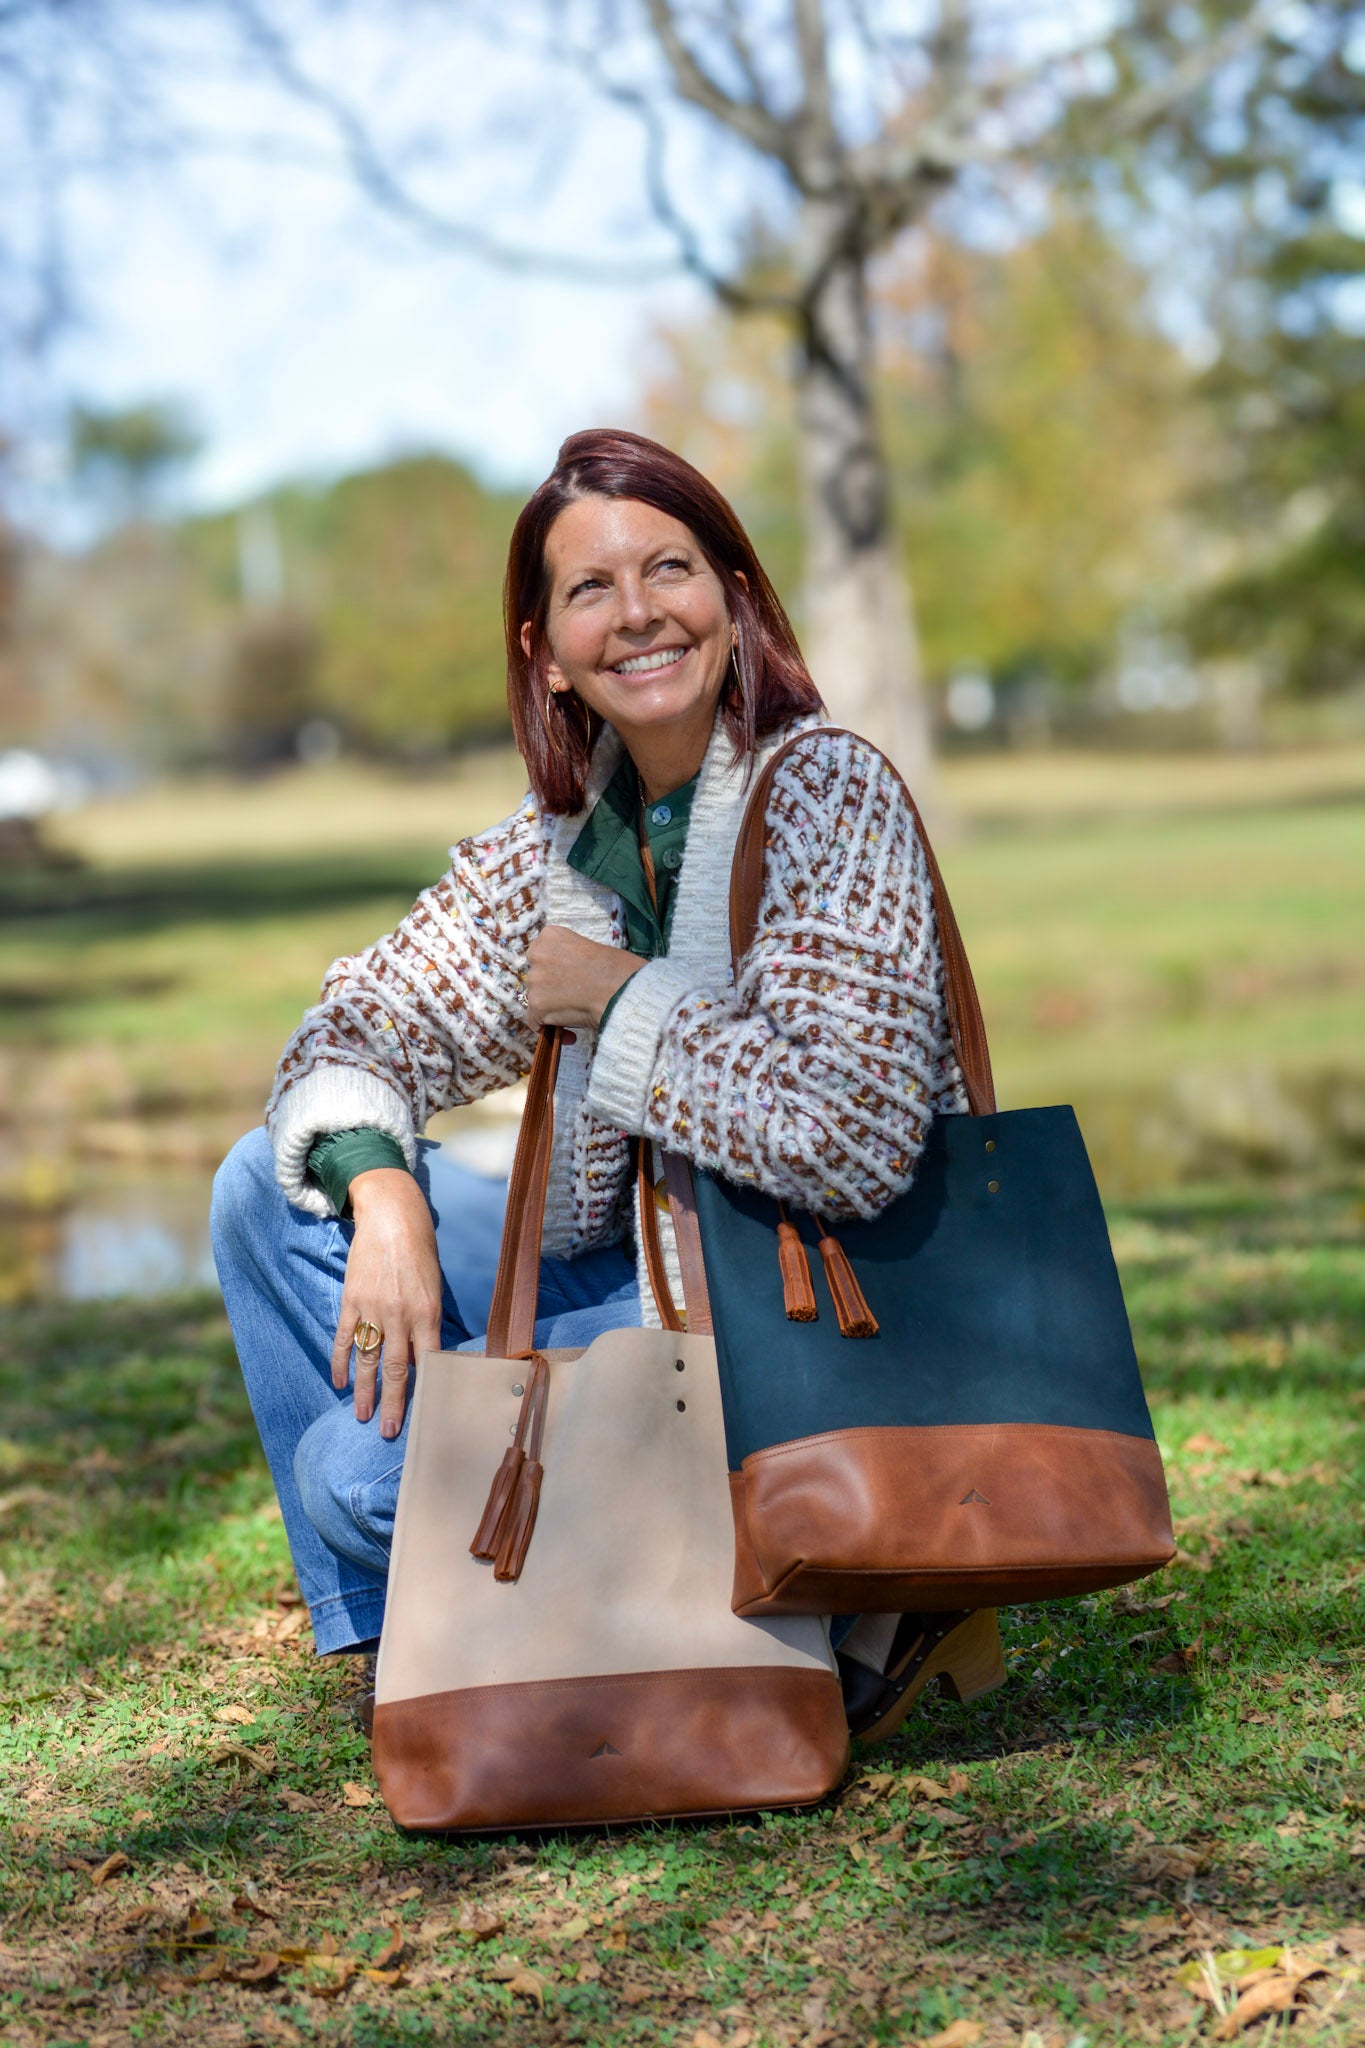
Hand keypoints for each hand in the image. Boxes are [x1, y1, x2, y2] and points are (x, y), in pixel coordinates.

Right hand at [330, 1169, 442, 1437]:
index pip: (428, 1361)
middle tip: (391, 1432)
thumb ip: (430, 1322)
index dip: (426, 1390)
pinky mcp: (351, 1301)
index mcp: (427, 1313)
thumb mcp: (435, 1286)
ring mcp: (372, 1309)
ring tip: (363, 1417)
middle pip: (397, 1369)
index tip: (425, 1415)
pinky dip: (340, 1362)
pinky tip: (339, 1382)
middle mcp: (400, 1315)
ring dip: (365, 1391)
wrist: (391, 1217)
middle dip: (395, 1403)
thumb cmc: (420, 1251)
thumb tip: (428, 1356)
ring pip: (368, 1360)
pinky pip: (344, 1338)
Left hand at [526, 925, 643, 1030]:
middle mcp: (537, 954)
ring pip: (536, 999)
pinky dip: (549, 1028)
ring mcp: (534, 981)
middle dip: (551, 987)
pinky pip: (535, 1021)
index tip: (568, 978)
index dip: (555, 969)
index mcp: (550, 936)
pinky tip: (568, 1033)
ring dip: (552, 1007)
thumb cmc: (618, 969)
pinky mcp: (536, 1005)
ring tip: (576, 1014)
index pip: (541, 954)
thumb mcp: (590, 948)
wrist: (622, 989)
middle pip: (536, 976)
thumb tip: (566, 974)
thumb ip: (570, 957)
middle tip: (572, 997)